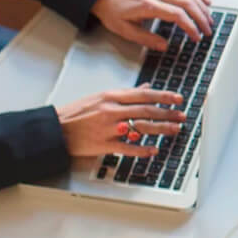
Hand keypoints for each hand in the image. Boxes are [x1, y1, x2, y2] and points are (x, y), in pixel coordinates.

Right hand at [56, 87, 186, 158]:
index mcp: (111, 96)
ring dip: (161, 129)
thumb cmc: (76, 113)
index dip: (164, 96)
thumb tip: (145, 87)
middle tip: (182, 116)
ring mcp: (109, 127)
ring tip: (175, 129)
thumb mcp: (100, 96)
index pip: (144, 94)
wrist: (56, 129)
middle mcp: (112, 110)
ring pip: (141, 127)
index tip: (178, 99)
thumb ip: (125, 93)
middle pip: (147, 110)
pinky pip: (127, 147)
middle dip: (168, 113)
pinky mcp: (104, 144)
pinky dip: (142, 149)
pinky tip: (154, 150)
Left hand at [91, 0, 212, 50]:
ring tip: (209, 19)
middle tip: (207, 31)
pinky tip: (205, 0)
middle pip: (188, 3)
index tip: (196, 37)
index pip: (177, 15)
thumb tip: (164, 46)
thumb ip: (146, 39)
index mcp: (148, 6)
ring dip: (202, 6)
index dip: (190, 27)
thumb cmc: (112, 11)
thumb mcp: (124, 30)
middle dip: (201, 18)